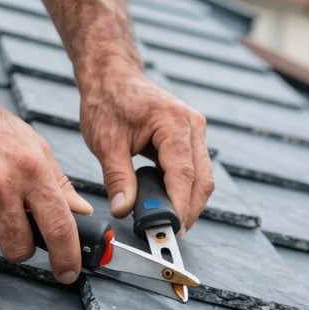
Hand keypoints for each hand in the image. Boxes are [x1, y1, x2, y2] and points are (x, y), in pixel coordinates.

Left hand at [78, 58, 213, 231]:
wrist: (112, 76)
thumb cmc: (108, 100)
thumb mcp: (106, 142)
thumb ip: (117, 178)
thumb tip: (123, 209)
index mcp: (174, 122)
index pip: (184, 174)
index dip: (179, 206)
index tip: (170, 229)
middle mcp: (192, 126)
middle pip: (202, 180)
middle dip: (188, 211)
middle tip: (167, 233)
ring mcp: (194, 131)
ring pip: (202, 178)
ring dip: (187, 203)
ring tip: (163, 221)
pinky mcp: (189, 138)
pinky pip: (193, 171)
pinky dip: (182, 190)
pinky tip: (164, 203)